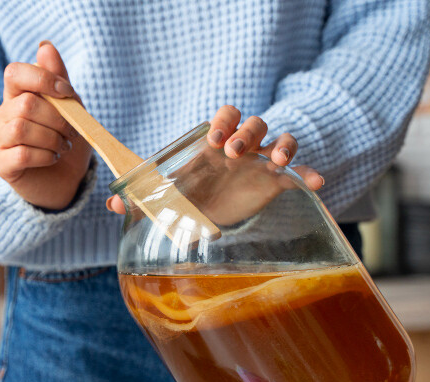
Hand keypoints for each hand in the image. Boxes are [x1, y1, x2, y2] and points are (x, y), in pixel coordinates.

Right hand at [0, 42, 92, 210]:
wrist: (65, 179)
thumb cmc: (65, 138)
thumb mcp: (69, 106)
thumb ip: (58, 78)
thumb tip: (44, 47)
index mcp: (17, 95)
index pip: (15, 73)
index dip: (42, 79)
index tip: (67, 93)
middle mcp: (2, 115)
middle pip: (25, 104)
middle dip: (57, 117)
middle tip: (71, 131)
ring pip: (21, 128)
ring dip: (51, 138)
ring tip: (63, 146)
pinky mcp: (1, 164)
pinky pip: (21, 154)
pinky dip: (44, 155)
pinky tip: (53, 158)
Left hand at [106, 105, 324, 214]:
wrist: (213, 215)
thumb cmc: (190, 196)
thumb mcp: (168, 199)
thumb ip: (142, 200)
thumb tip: (113, 204)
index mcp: (215, 145)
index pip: (225, 118)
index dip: (224, 123)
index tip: (215, 141)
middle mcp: (242, 149)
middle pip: (254, 123)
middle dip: (247, 133)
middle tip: (235, 152)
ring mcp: (262, 164)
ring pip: (280, 137)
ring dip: (282, 144)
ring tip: (277, 160)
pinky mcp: (277, 183)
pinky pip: (300, 172)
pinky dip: (310, 174)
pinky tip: (315, 183)